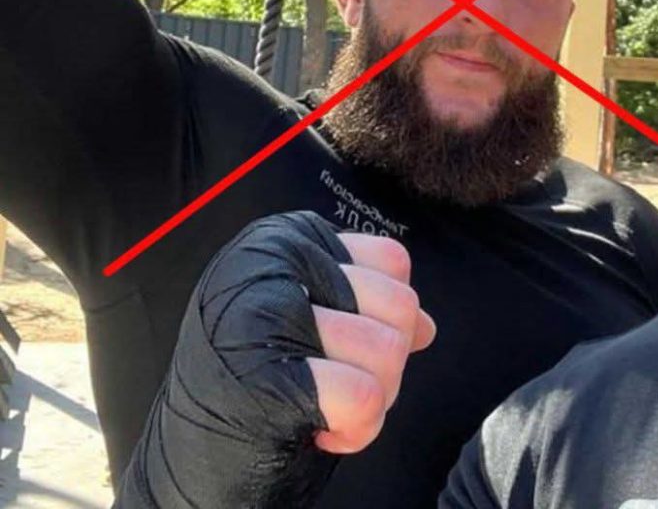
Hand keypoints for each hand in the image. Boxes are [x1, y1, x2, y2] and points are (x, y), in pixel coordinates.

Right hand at [113, 212, 434, 506]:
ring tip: (328, 408)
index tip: (344, 349)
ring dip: (374, 399)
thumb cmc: (255, 386)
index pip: (392, 262)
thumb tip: (425, 324)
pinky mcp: (260, 377)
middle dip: (387, 364)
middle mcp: (271, 262)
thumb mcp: (310, 325)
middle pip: (399, 306)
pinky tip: (323, 430)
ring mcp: (261, 315)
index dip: (387, 318)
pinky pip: (364, 397)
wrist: (187, 464)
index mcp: (285, 239)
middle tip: (340, 386)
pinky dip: (358, 428)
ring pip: (387, 351)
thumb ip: (366, 310)